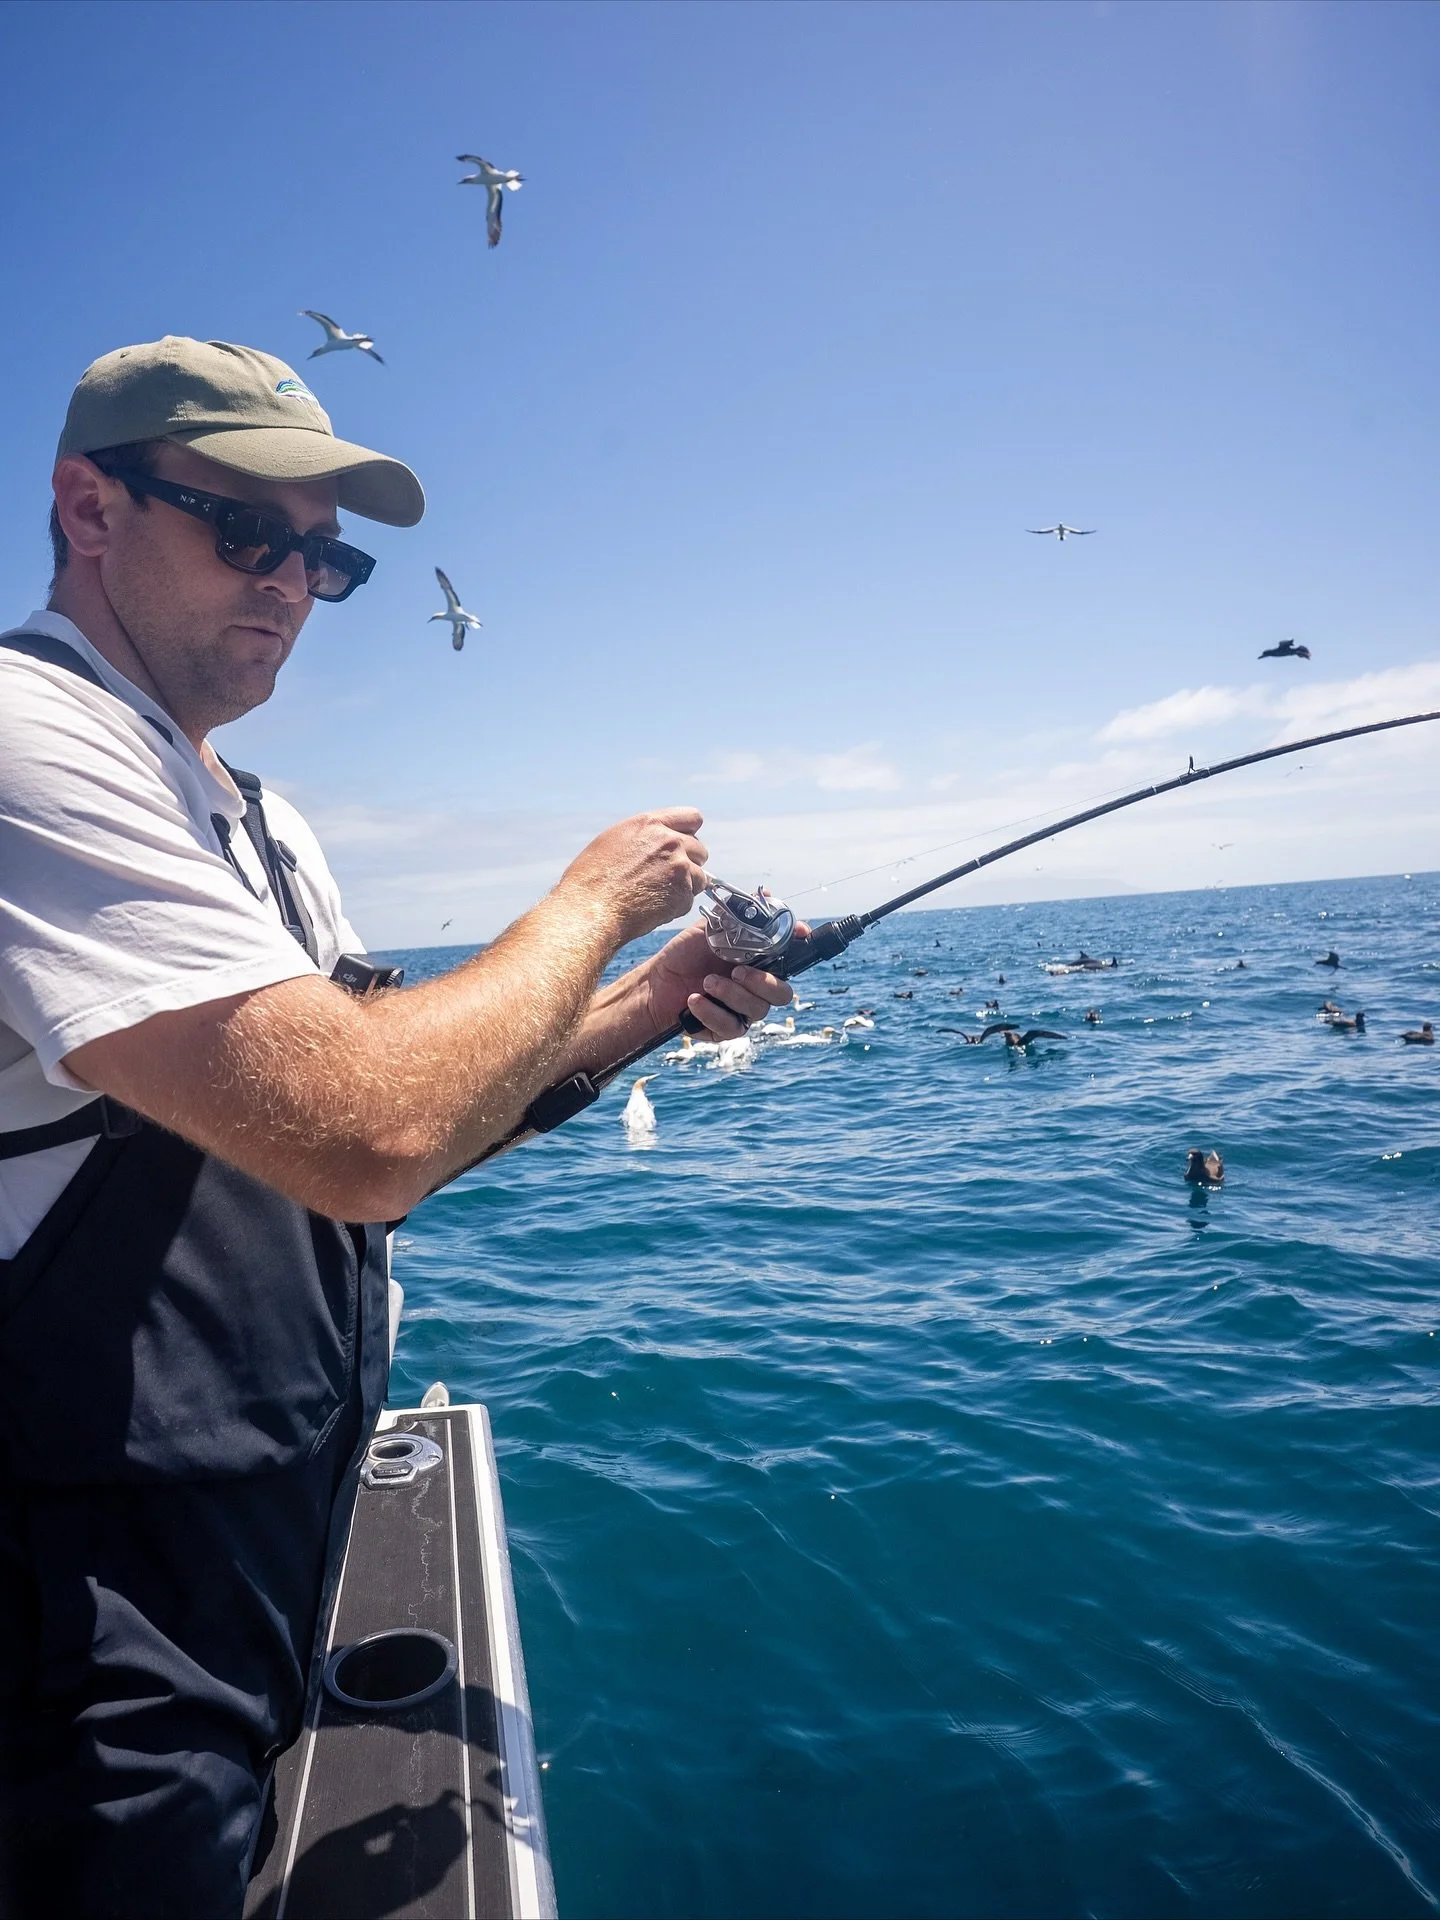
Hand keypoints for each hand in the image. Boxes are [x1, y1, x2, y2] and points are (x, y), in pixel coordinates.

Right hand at [557, 808, 708, 949]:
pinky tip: (653, 908)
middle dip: (689, 863)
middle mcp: (670, 841)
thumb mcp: (613, 841)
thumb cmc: (591, 879)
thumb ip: (643, 837)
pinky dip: (677, 906)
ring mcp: (679, 867)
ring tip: (657, 895)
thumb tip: (658, 841)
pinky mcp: (682, 893)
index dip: (689, 834)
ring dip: (686, 886)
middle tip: (666, 878)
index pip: (692, 818)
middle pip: (700, 849)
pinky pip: (690, 900)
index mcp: (651, 824)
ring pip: (700, 876)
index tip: (683, 847)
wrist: (589, 909)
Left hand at [640, 922, 799, 1039]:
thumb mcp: (711, 929)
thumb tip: (764, 896)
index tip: (797, 934)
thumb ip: (738, 916)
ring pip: (757, 1010)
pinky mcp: (725, 1029)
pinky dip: (712, 1011)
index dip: (798, 948)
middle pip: (782, 994)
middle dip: (763, 983)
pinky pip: (731, 1026)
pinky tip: (694, 1000)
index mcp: (759, 964)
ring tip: (707, 982)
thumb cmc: (686, 954)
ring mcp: (742, 1010)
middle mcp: (756, 989)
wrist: (656, 981)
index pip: (790, 960)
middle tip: (737, 972)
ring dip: (732, 994)